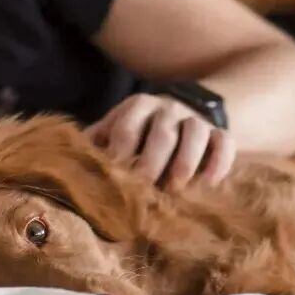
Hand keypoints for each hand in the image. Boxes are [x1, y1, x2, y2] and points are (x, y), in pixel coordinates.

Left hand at [85, 93, 235, 188]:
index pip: (127, 127)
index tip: (113, 178)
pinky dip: (218, 163)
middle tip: (143, 188)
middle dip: (152, 161)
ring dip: (185, 161)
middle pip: (162, 133)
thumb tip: (69, 165)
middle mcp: (169, 108)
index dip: (120, 153)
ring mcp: (196, 119)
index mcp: (138, 106)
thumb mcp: (117, 128)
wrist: (186, 112)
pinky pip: (224, 143)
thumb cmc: (141, 131)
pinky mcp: (220, 132)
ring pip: (196, 133)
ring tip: (176, 187)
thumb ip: (97, 142)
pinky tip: (208, 184)